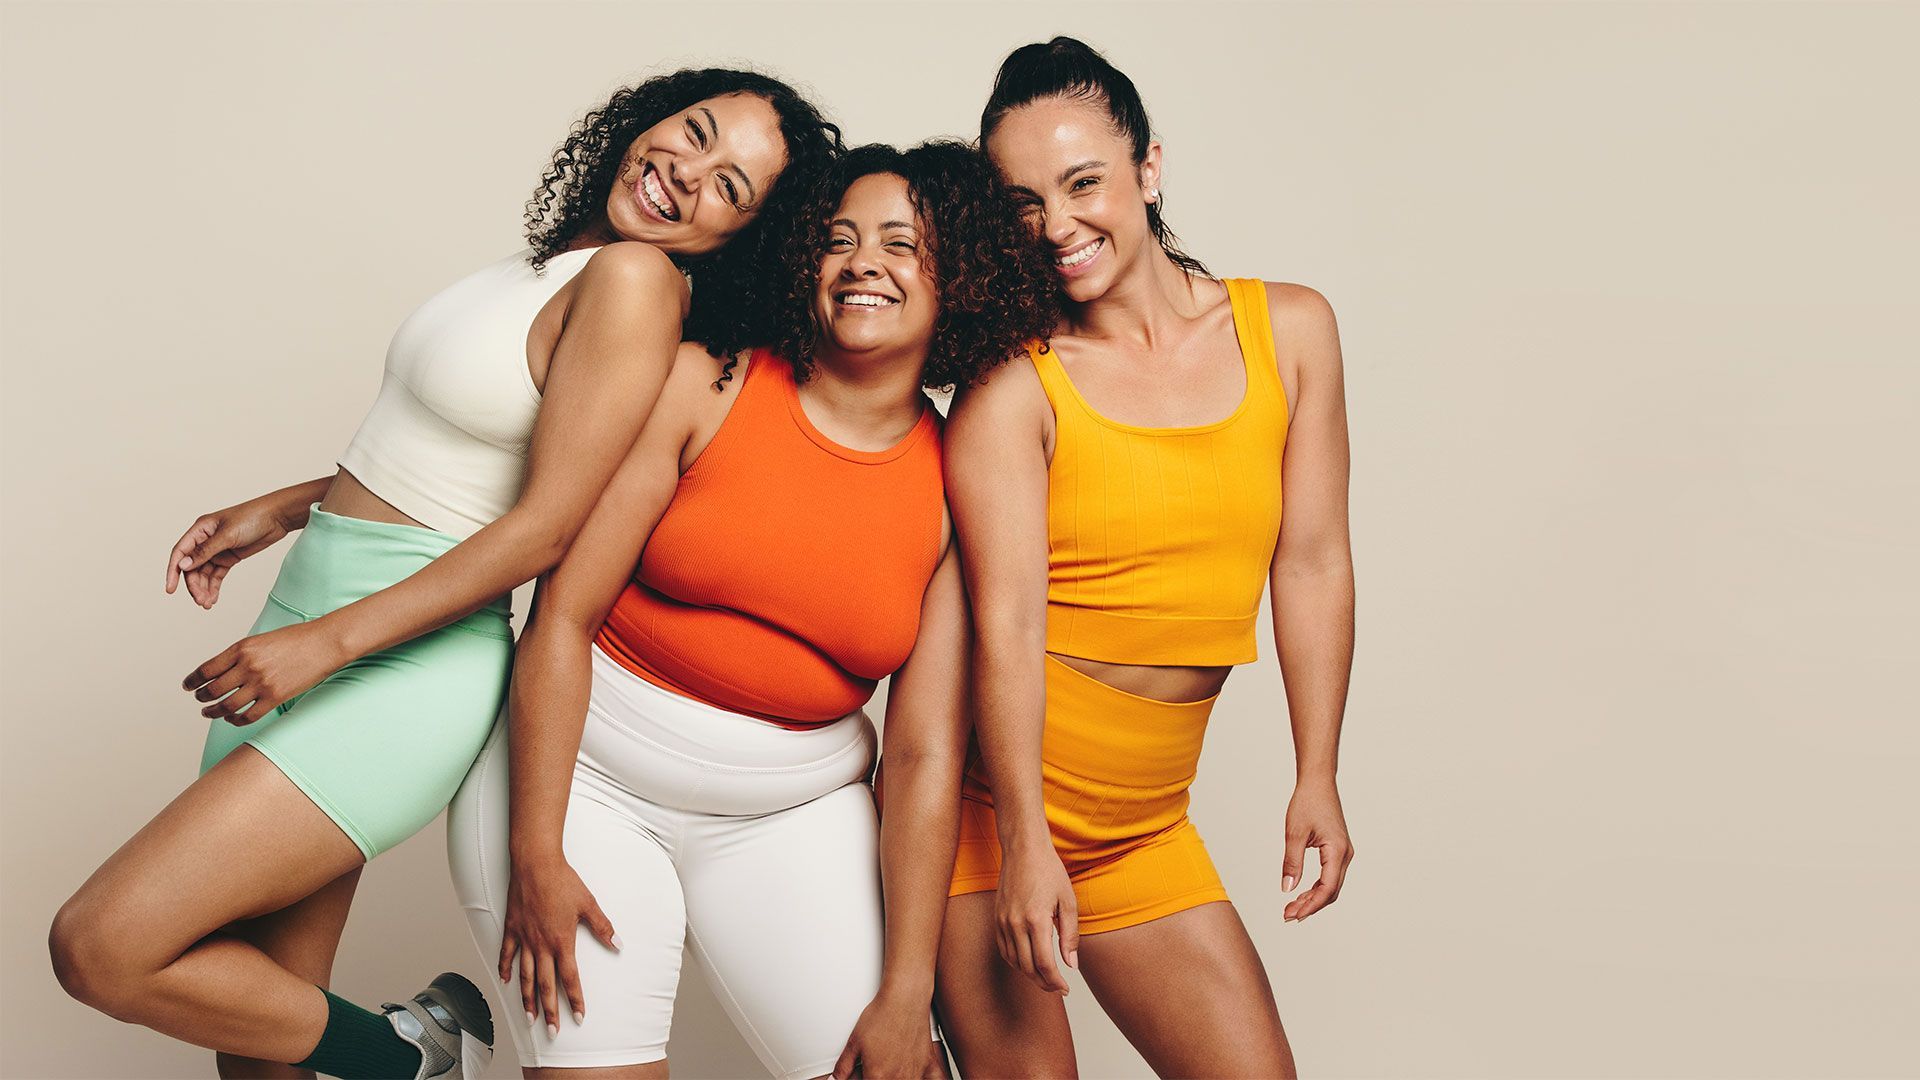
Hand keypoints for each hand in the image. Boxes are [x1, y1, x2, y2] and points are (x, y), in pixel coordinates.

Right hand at [165, 498, 295, 608]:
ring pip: (204, 573)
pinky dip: (214, 586)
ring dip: (204, 588)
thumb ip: (205, 551)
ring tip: (207, 603)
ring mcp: (218, 549)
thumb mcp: (227, 535)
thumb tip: (183, 565)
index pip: (180, 552)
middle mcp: (205, 540)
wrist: (278, 517)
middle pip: (192, 567)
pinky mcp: (230, 557)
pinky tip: (213, 598)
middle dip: (194, 585)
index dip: (173, 571)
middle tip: (200, 601)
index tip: (170, 589)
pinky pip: (217, 574)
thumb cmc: (252, 518)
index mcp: (200, 529)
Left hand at [182, 619, 348, 723]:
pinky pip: (247, 716)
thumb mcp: (261, 640)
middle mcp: (248, 666)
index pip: (206, 669)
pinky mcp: (275, 697)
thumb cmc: (296, 639)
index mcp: (241, 648)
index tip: (187, 686)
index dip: (192, 680)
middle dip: (200, 697)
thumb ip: (240, 655)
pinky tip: (232, 719)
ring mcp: (261, 683)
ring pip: (226, 706)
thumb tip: (221, 672)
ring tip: (209, 713)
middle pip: (212, 690)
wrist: (324, 643)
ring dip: (213, 712)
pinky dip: (235, 720)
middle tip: (198, 700)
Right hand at [498, 854, 618, 1036]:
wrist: (535, 863)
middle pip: (545, 985)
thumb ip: (603, 927)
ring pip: (524, 975)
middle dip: (550, 1010)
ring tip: (529, 1017)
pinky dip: (505, 967)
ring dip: (527, 998)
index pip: (569, 978)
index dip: (575, 1000)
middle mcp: (541, 944)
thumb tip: (618, 944)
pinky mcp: (511, 927)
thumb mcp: (589, 903)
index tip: (579, 1017)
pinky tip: (505, 981)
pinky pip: (506, 953)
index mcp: (562, 941)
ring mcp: (524, 937)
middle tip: (551, 1031)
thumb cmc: (563, 881)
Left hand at [833, 986, 943, 1078]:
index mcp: (878, 1077)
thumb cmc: (882, 1016)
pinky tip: (919, 1077)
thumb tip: (835, 1079)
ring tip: (892, 1071)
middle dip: (879, 1079)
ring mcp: (916, 1073)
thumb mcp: (855, 1042)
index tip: (864, 1075)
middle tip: (876, 1070)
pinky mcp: (929, 1064)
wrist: (905, 998)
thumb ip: (844, 1066)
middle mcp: (898, 1079)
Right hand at [993, 838, 1076, 993]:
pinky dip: (1016, 961)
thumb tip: (1071, 964)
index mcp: (1036, 920)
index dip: (1056, 981)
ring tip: (1046, 977)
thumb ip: (1070, 935)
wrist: (1024, 850)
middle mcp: (1016, 924)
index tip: (1066, 988)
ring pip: (1014, 962)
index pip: (1045, 964)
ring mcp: (1003, 922)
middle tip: (1058, 987)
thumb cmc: (1048, 871)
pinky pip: (1004, 949)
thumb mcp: (1068, 902)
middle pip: (1027, 968)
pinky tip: (1029, 961)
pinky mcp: (997, 918)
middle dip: (1044, 983)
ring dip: (1030, 974)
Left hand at [1281, 776, 1354, 921]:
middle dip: (1311, 906)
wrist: (1318, 783)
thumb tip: (1287, 888)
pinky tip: (1302, 892)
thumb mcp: (1294, 833)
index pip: (1327, 888)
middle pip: (1331, 891)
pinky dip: (1316, 887)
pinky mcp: (1337, 850)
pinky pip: (1330, 875)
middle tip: (1288, 915)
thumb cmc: (1307, 802)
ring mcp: (1343, 852)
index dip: (1311, 905)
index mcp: (1337, 851)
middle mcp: (1345, 854)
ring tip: (1292, 907)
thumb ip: (1291, 862)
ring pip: (1331, 885)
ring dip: (1313, 898)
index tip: (1293, 914)